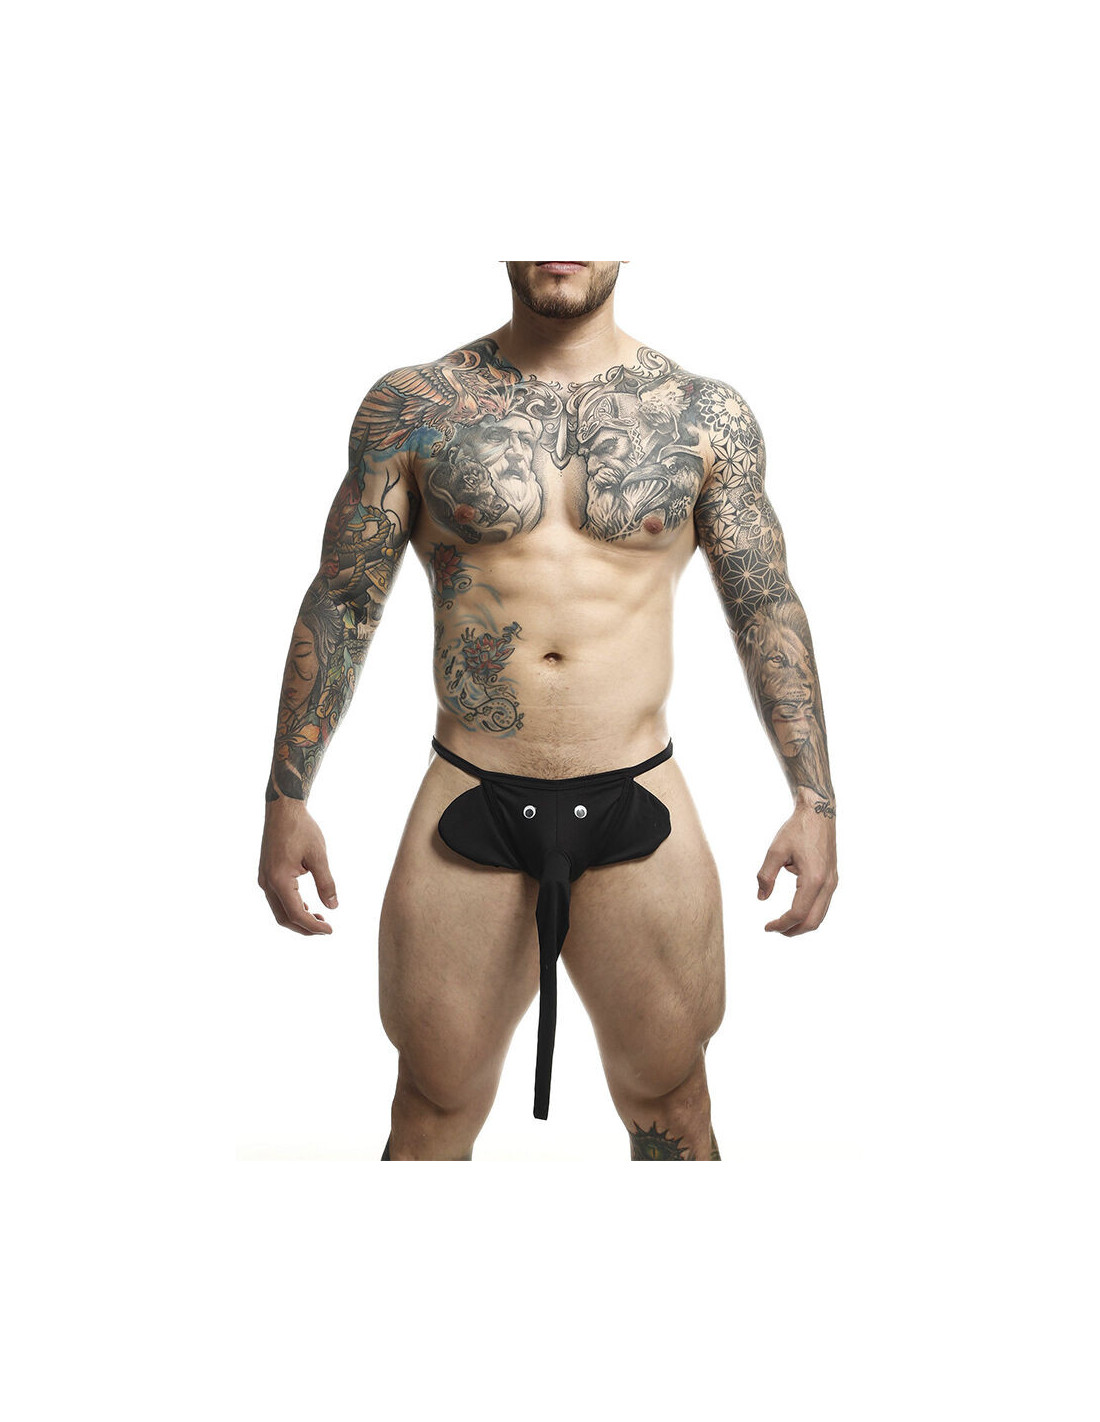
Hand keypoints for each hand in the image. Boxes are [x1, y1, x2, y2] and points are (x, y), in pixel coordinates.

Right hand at [258, 799, 338, 935]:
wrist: (283, 809)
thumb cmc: (302, 829)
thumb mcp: (318, 855)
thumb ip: (326, 882)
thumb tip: (333, 907)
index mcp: (279, 879)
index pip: (296, 913)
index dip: (313, 926)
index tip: (330, 930)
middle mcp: (267, 882)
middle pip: (284, 917)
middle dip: (305, 928)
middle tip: (326, 929)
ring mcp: (264, 879)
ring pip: (279, 910)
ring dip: (298, 918)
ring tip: (319, 919)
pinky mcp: (266, 874)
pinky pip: (277, 899)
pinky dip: (291, 907)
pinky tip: (308, 906)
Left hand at [756, 802, 837, 936]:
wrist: (819, 813)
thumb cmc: (796, 829)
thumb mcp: (775, 851)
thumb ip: (766, 876)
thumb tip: (761, 898)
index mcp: (814, 879)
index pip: (797, 913)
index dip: (781, 924)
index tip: (766, 927)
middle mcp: (827, 884)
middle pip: (812, 922)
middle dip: (792, 930)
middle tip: (773, 929)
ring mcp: (833, 883)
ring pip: (820, 916)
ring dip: (801, 924)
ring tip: (782, 923)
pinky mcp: (832, 879)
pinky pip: (822, 905)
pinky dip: (808, 914)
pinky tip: (794, 910)